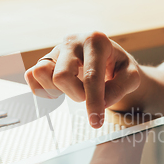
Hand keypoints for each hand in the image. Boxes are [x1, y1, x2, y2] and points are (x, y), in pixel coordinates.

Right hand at [24, 31, 140, 127]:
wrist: (110, 60)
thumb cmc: (119, 67)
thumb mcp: (131, 77)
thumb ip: (120, 88)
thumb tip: (101, 101)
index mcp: (96, 41)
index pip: (91, 77)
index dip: (93, 102)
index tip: (96, 122)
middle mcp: (73, 41)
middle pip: (62, 76)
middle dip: (76, 95)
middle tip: (87, 95)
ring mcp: (57, 50)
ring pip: (42, 73)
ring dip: (57, 90)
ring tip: (73, 89)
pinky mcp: (45, 59)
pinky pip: (31, 75)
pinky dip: (41, 88)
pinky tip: (58, 91)